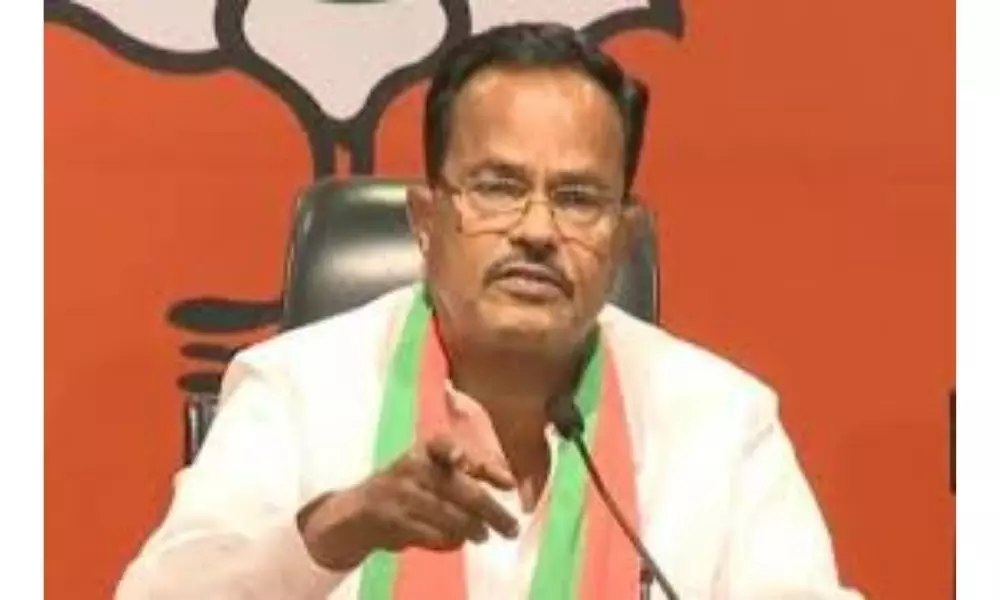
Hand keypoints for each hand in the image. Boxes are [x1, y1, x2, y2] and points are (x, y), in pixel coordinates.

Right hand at [299, 434, 519, 570]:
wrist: (356, 512)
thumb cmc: (407, 489)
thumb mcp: (431, 472)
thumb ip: (466, 473)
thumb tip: (509, 481)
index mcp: (425, 451)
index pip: (455, 450)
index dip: (483, 466)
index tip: (509, 483)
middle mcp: (413, 467)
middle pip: (462, 491)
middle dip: (492, 512)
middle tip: (512, 528)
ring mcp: (399, 493)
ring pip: (449, 515)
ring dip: (471, 529)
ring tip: (483, 536)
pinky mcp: (390, 519)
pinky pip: (429, 534)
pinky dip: (446, 542)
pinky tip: (455, 543)